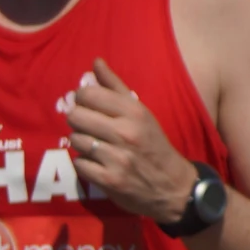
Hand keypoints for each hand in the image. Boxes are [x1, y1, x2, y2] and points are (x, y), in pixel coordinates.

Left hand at [67, 58, 199, 222]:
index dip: (81, 98)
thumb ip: (115, 87)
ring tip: (95, 145)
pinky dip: (84, 163)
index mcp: (134, 112)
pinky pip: (78, 164)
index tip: (87, 104)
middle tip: (88, 125)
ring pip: (75, 140)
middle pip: (76, 116)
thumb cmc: (153, 143)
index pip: (88, 94)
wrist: (173, 186)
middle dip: (77, 120)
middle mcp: (125, 133)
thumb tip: (95, 63)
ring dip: (80, 142)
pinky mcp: (109, 179)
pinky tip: (97, 162)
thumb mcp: (141, 112)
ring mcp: (117, 157)